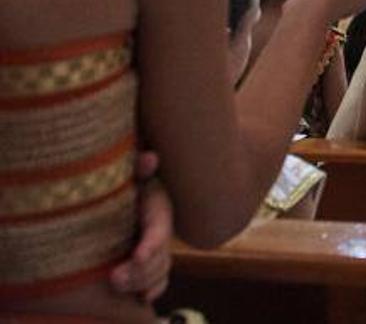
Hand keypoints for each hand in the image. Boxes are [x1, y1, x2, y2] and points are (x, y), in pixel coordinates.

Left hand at [109, 152, 171, 303]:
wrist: (129, 190)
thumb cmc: (126, 180)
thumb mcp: (132, 173)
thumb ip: (139, 168)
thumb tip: (150, 157)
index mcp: (158, 211)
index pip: (159, 231)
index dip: (151, 245)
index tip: (138, 256)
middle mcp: (161, 232)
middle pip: (160, 258)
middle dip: (140, 272)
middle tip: (114, 278)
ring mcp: (157, 248)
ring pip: (159, 272)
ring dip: (141, 283)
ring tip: (116, 285)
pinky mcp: (150, 261)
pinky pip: (159, 280)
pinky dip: (153, 290)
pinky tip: (142, 298)